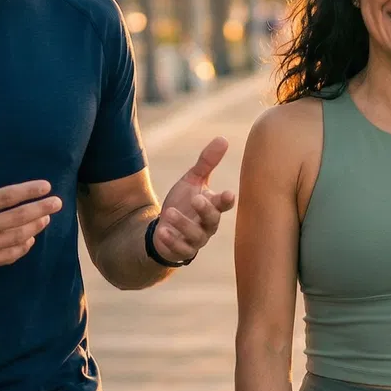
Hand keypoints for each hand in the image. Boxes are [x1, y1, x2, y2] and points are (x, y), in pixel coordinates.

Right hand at [0, 137, 62, 275]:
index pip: (6, 197)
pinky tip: (29, 239)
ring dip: (34, 227)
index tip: (45, 186)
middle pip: (18, 219)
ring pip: (16, 238)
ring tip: (45, 217)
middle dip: (41, 209)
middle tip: (57, 202)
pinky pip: (6, 256)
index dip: (28, 191)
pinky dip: (21, 248)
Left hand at [153, 136, 237, 263]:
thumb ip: (207, 162)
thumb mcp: (192, 180)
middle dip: (205, 210)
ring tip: (169, 212)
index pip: (224, 204)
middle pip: (212, 220)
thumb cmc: (184, 202)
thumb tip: (223, 138)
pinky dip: (171, 240)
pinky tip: (162, 231)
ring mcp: (196, 240)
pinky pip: (180, 249)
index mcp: (212, 206)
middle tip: (196, 198)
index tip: (228, 194)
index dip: (226, 200)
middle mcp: (208, 225)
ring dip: (183, 224)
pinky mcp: (182, 251)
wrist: (165, 227)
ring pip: (195, 236)